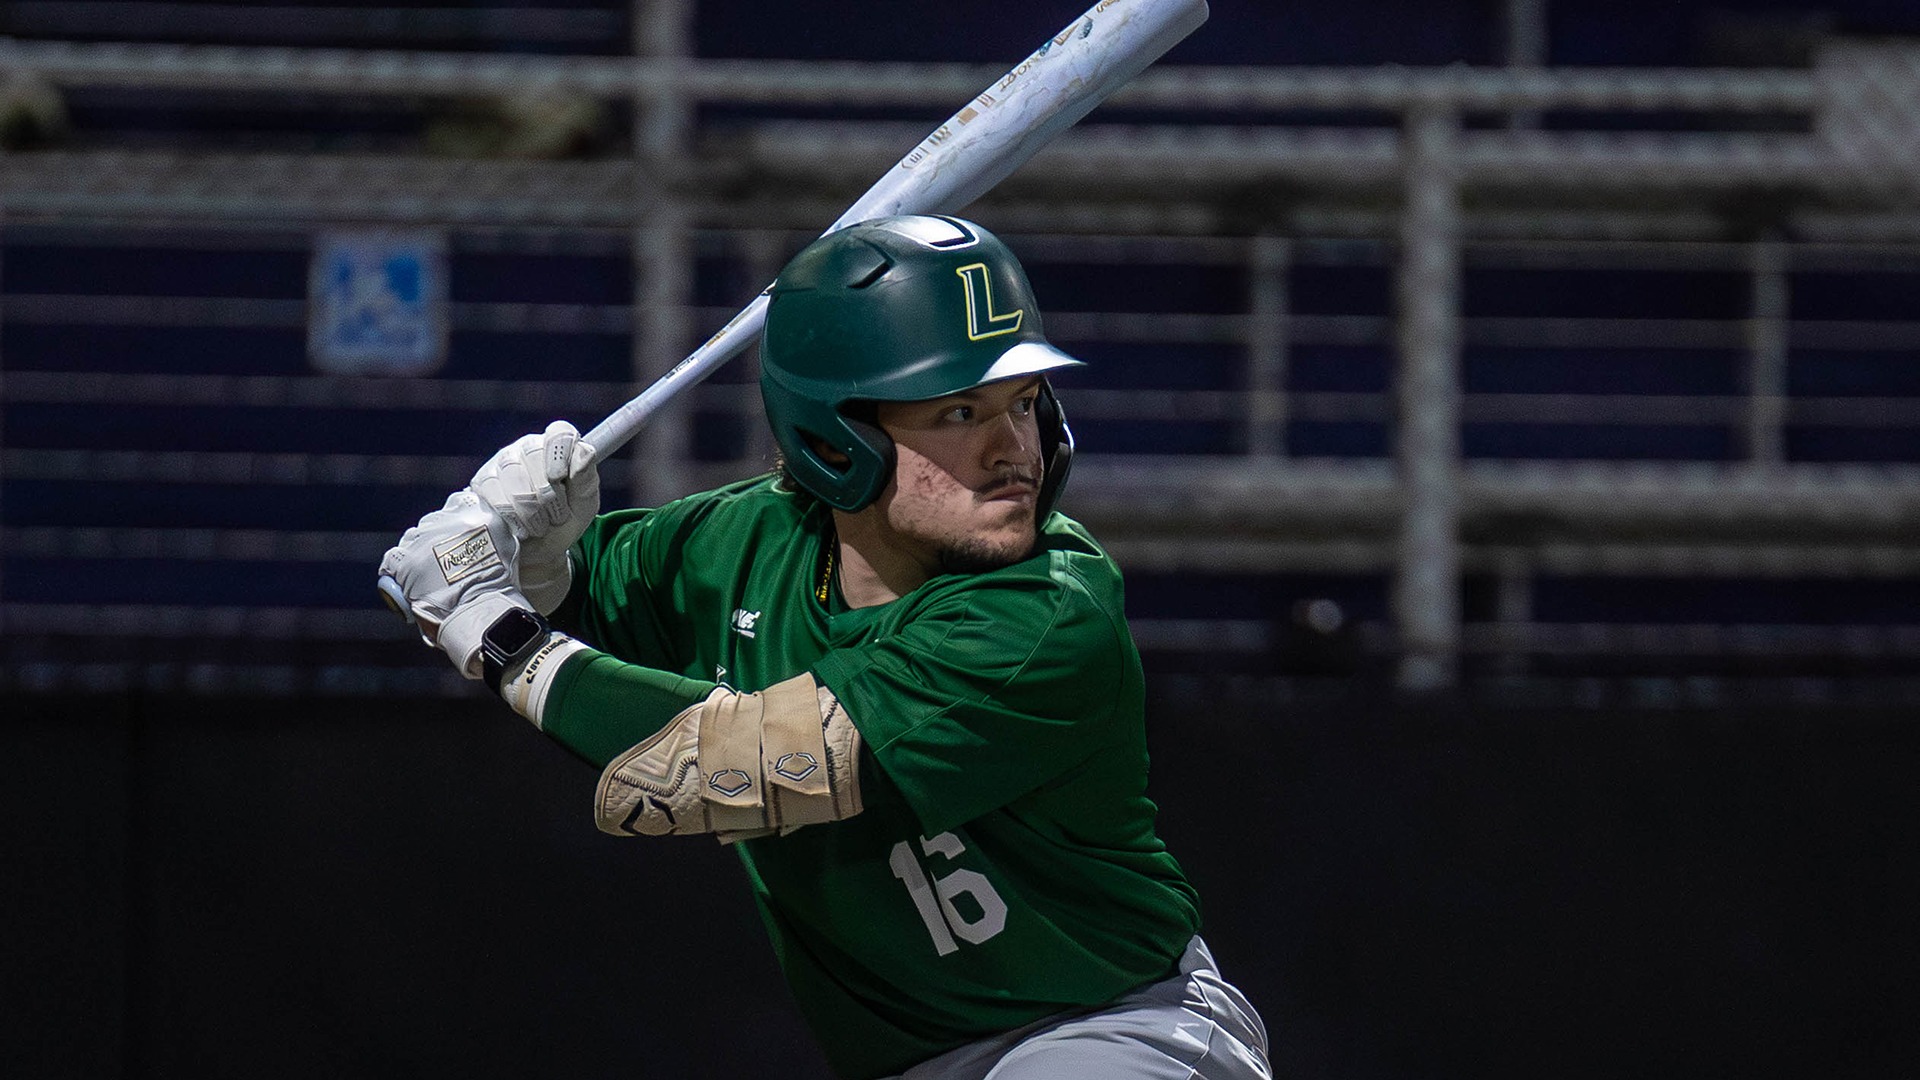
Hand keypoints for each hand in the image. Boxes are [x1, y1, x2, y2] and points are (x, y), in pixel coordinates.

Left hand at [379, 489, 530, 678]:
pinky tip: (406, 577)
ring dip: (418, 551)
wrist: (480, 609)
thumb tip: (482, 524)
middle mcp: (446, 519)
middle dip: (437, 537)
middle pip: (433, 521)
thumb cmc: (498, 583)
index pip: (457, 504)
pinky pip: (393, 558)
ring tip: (429, 573)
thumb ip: (491, 528)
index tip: (459, 535)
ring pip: (413, 537)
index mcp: (473, 511)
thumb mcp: (507, 544)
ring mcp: (423, 539)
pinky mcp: (405, 560)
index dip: (456, 521)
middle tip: (446, 560)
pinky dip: (397, 567)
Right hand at [470, 420, 600, 613]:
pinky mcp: (483, 481)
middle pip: (534, 454)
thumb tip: (585, 452)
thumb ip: (586, 478)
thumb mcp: (584, 504)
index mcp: (559, 447)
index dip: (560, 454)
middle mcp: (529, 447)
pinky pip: (494, 492)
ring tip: (540, 526)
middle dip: (548, 494)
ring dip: (531, 510)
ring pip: (513, 475)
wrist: (537, 549)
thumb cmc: (565, 520)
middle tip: (556, 516)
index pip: (560, 433)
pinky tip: (521, 527)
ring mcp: (503, 462)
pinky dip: (512, 516)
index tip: (561, 478)